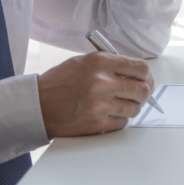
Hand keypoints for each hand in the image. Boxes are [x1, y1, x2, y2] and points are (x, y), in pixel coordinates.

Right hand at [37, 52, 154, 136]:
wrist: (37, 106)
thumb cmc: (59, 83)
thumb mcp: (84, 62)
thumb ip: (111, 65)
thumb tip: (137, 73)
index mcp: (100, 62)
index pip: (140, 68)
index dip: (147, 76)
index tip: (146, 80)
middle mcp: (101, 82)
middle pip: (142, 89)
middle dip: (144, 93)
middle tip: (138, 94)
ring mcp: (100, 104)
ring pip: (134, 108)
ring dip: (131, 107)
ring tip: (118, 104)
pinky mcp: (97, 122)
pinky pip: (123, 122)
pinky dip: (119, 119)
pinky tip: (108, 113)